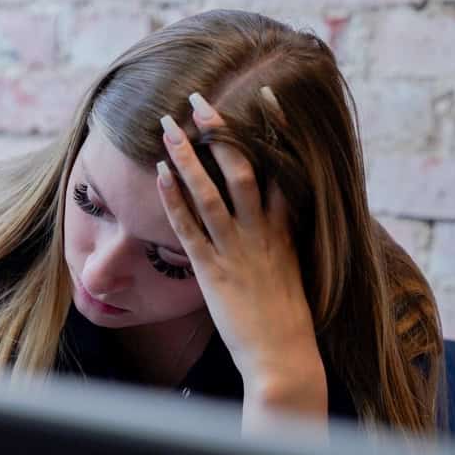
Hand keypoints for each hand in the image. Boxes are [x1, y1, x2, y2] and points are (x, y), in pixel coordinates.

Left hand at [157, 91, 326, 418]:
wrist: (284, 358)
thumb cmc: (288, 321)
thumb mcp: (294, 270)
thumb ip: (282, 240)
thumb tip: (274, 220)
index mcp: (286, 228)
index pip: (281, 166)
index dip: (272, 129)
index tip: (263, 96)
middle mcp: (262, 232)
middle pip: (241, 168)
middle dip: (219, 131)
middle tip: (199, 100)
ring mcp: (236, 250)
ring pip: (210, 191)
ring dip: (188, 155)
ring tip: (168, 126)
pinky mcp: (213, 272)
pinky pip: (188, 228)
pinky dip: (173, 199)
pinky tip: (159, 174)